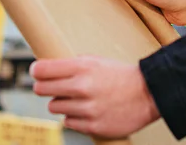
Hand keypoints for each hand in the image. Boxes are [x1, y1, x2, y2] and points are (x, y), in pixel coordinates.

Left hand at [31, 56, 158, 136]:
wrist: (149, 94)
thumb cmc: (121, 75)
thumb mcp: (97, 61)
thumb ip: (72, 64)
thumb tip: (45, 69)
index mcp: (82, 67)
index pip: (42, 70)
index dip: (36, 71)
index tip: (36, 72)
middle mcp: (82, 87)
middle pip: (41, 89)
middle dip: (44, 87)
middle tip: (51, 87)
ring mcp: (87, 109)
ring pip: (54, 107)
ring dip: (62, 103)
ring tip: (77, 99)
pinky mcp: (92, 126)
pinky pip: (68, 122)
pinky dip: (73, 117)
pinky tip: (86, 111)